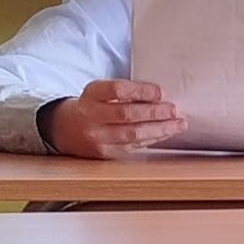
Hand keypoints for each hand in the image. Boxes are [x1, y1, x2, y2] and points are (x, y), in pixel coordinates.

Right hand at [44, 79, 185, 157]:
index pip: (117, 90)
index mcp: (91, 95)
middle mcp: (92, 117)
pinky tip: (166, 133)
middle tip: (174, 110)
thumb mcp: (101, 91)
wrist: (65, 130)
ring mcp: (98, 138)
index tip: (160, 92)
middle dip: (155, 113)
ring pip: (133, 135)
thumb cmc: (92, 105)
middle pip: (127, 115)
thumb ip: (125, 91)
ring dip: (160, 129)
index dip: (141, 91)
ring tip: (178, 124)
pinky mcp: (105, 154)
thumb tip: (160, 96)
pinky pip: (133, 147)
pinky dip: (152, 139)